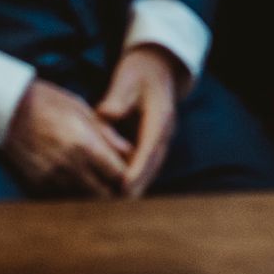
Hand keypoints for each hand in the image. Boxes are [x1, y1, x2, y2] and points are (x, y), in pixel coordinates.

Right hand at [1, 79, 131, 197]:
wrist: (8, 110)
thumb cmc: (49, 103)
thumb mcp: (83, 111)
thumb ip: (107, 135)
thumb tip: (130, 152)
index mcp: (85, 145)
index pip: (118, 175)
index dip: (127, 176)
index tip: (130, 172)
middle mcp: (70, 166)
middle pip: (102, 194)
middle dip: (112, 191)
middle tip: (117, 183)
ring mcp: (52, 178)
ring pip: (83, 199)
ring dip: (92, 193)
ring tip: (98, 182)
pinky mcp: (38, 183)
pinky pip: (62, 196)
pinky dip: (72, 192)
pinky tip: (74, 179)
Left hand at [95, 45, 179, 198]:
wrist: (159, 65)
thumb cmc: (139, 71)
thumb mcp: (127, 78)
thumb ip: (116, 98)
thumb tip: (107, 115)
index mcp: (161, 115)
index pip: (150, 148)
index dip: (138, 170)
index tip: (124, 188)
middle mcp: (166, 131)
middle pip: (153, 164)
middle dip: (137, 185)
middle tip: (116, 207)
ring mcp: (163, 137)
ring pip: (152, 168)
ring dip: (137, 185)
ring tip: (116, 205)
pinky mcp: (156, 142)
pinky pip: (147, 164)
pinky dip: (136, 177)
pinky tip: (119, 190)